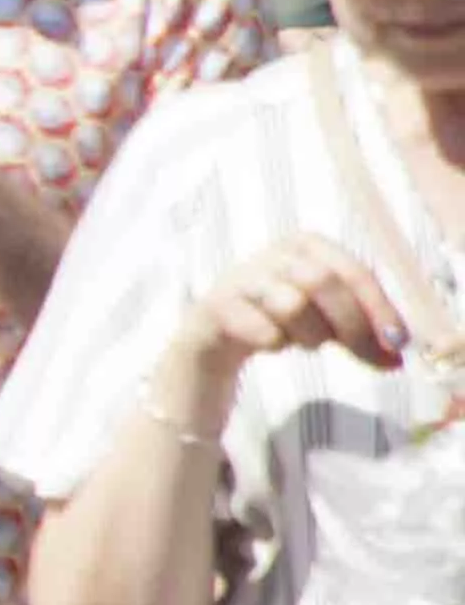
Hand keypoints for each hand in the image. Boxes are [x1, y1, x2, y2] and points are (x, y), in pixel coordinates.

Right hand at [156, 232, 412, 430]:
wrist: (207, 345)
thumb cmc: (274, 324)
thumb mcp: (323, 316)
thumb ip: (359, 325)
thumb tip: (396, 352)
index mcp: (304, 245)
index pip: (352, 270)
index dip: (379, 308)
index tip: (397, 344)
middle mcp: (270, 253)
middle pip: (324, 282)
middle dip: (352, 325)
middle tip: (367, 358)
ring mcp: (239, 278)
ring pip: (293, 304)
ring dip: (309, 335)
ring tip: (302, 343)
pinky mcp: (214, 308)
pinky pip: (262, 330)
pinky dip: (274, 344)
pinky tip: (268, 344)